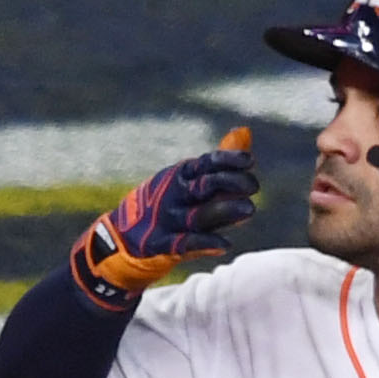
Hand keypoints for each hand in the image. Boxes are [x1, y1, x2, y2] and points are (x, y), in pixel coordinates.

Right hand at [67, 128, 256, 307]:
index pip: (206, 163)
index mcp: (180, 175)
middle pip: (204, 186)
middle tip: (254, 186)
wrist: (124, 235)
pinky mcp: (163, 243)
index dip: (228, 160)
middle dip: (230, 183)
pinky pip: (186, 243)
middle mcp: (174, 194)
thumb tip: (244, 133)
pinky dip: (205, 243)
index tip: (250, 161)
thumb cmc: (168, 203)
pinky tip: (225, 244)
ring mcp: (168, 219)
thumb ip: (219, 162)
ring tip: (249, 209)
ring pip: (199, 214)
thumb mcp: (187, 179)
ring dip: (224, 211)